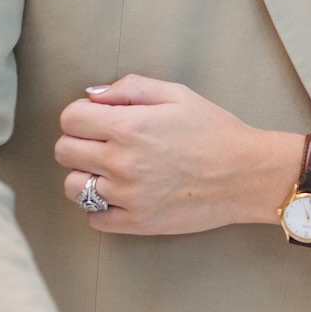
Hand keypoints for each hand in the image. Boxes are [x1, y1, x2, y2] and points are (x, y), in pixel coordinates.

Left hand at [55, 76, 298, 235]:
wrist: (246, 174)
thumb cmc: (215, 130)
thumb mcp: (176, 94)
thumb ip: (130, 88)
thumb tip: (92, 94)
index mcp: (127, 127)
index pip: (70, 119)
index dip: (80, 115)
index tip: (96, 119)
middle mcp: (121, 162)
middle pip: (64, 152)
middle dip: (78, 143)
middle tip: (101, 144)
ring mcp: (128, 196)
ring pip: (73, 188)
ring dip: (84, 176)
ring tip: (109, 171)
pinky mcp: (138, 223)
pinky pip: (94, 218)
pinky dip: (100, 207)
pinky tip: (120, 195)